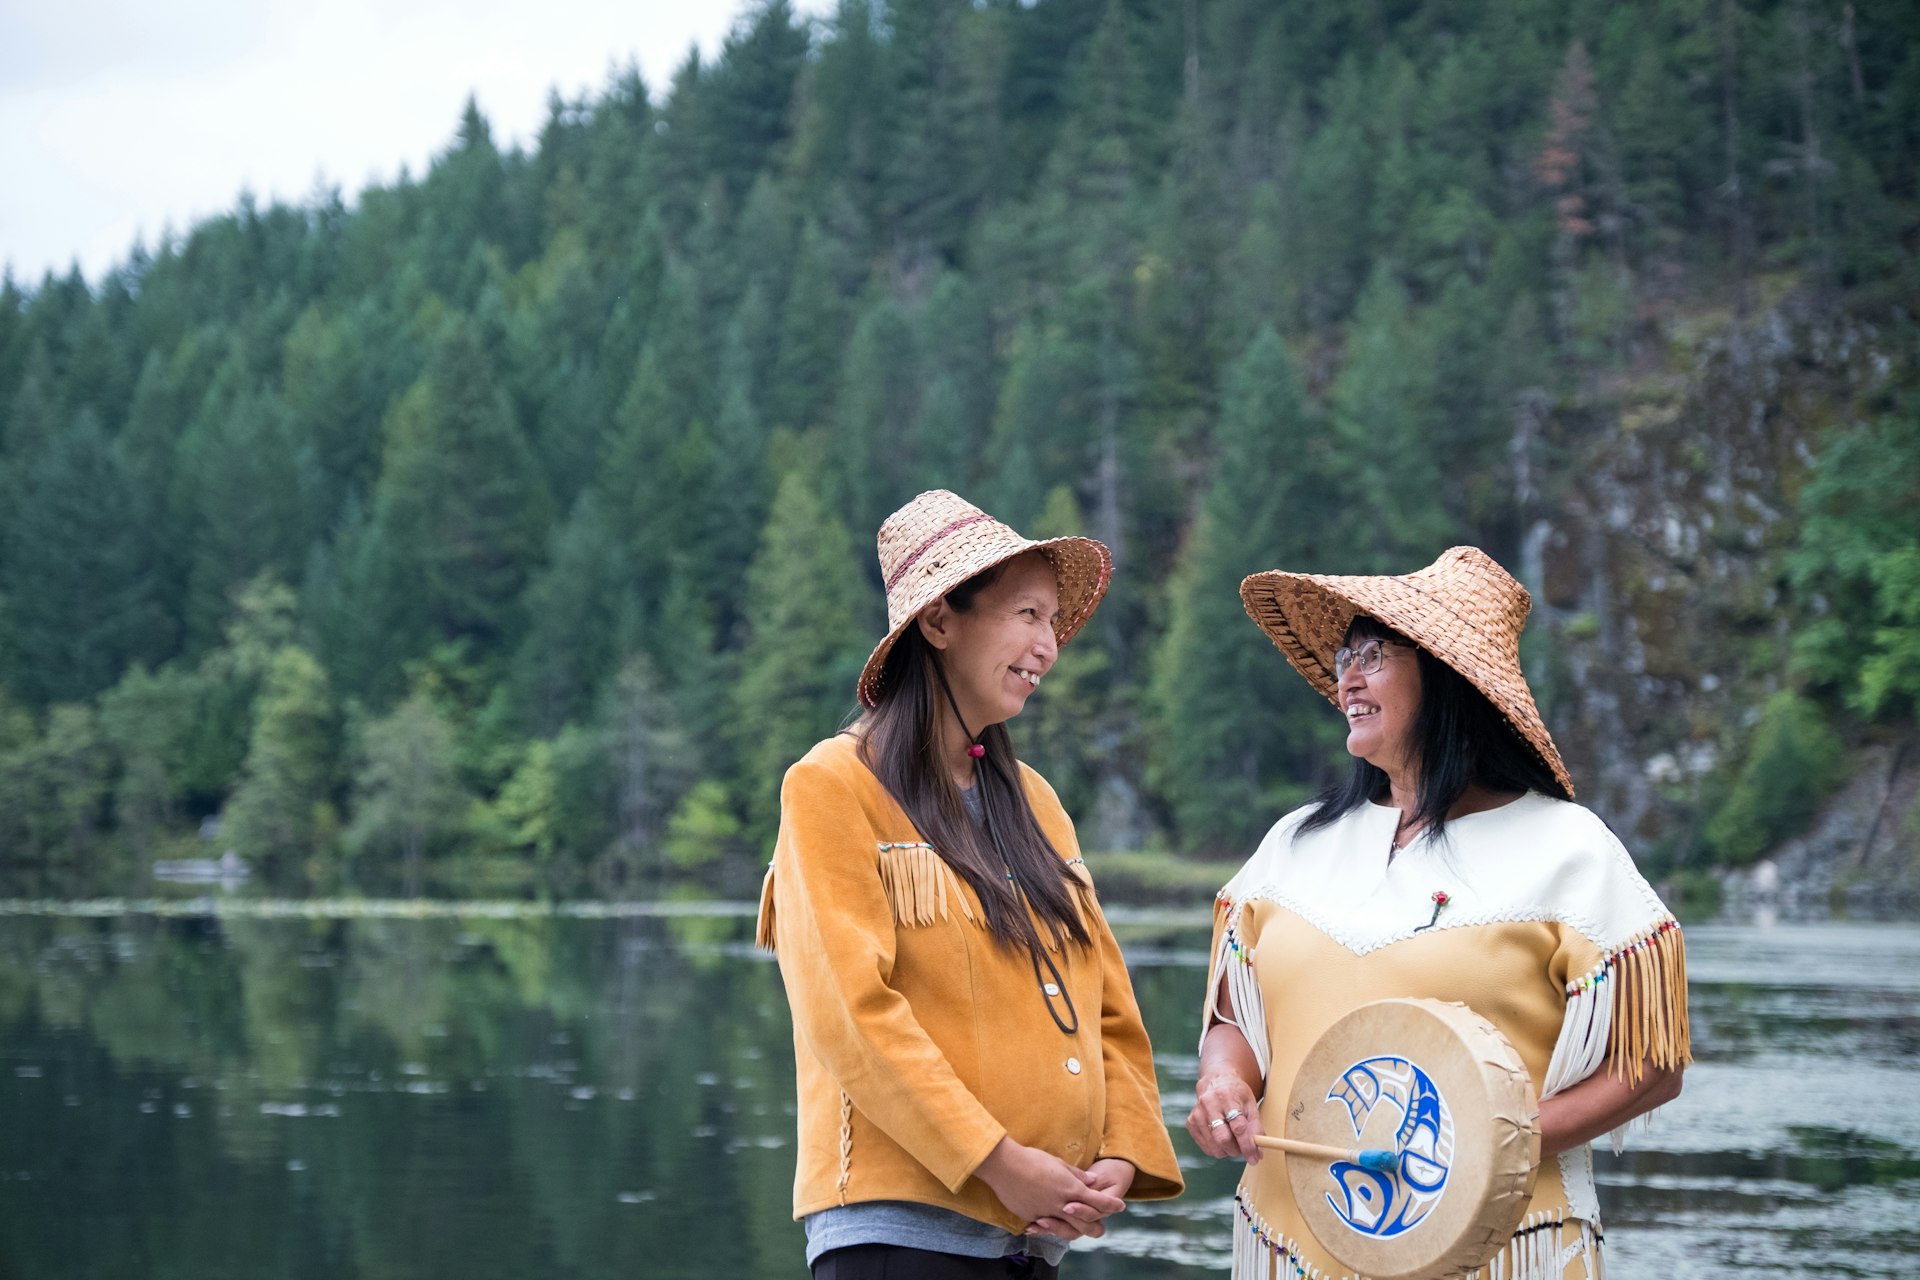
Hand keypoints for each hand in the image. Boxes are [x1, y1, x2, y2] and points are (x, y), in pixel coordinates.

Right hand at [975, 1138, 1124, 1239]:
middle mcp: (1061, 1204)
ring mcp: (1046, 1213)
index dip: (1111, 1205)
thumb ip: (1077, 1175)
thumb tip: (1093, 1180)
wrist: (1004, 1166)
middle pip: (1087, 1224)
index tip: (1121, 1206)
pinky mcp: (1031, 1217)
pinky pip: (1045, 1227)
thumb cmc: (1032, 1159)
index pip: (1098, 1201)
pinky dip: (1050, 1226)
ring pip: (1068, 1230)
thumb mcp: (1058, 1163)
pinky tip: (1050, 1224)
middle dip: (1097, 1226)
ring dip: (1076, 1229)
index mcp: (1071, 1188)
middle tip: (1102, 1225)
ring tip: (1078, 1227)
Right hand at [1187, 1070, 1265, 1164]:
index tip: (1254, 1158)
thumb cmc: (1236, 1096)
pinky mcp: (1191, 1123)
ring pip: (1214, 1147)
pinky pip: (1206, 1148)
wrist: (1216, 1082)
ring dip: (1227, 1150)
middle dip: (1236, 1150)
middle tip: (1242, 1148)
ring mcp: (1197, 1114)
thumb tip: (1257, 1154)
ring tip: (1232, 1139)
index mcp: (1227, 1097)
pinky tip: (1220, 1136)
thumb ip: (1256, 1129)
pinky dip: (1217, 1148)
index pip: (1238, 1127)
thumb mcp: (1251, 1106)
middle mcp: (1209, 1104)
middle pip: (1223, 1139)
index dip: (1247, 1145)